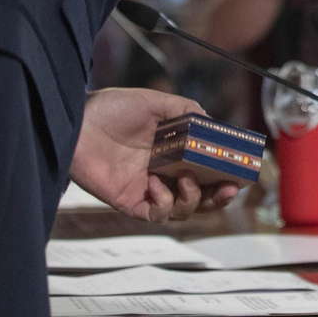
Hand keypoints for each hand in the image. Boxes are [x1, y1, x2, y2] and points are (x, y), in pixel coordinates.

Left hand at [70, 88, 239, 221]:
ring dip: (193, 199)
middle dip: (219, 197)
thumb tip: (211, 125)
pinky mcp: (130, 201)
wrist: (76, 122)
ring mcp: (148, 189)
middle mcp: (164, 172)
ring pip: (183, 210)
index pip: (207, 169)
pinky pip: (156, 214)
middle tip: (229, 188)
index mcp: (174, 151)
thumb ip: (185, 110)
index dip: (226, 174)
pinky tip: (157, 184)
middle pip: (201, 196)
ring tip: (188, 178)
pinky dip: (164, 203)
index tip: (241, 172)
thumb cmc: (110, 109)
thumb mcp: (156, 102)